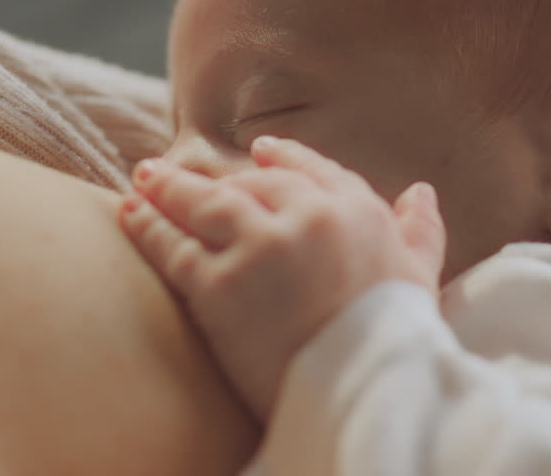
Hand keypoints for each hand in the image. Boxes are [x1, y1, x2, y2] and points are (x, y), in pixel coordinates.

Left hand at [117, 136, 445, 419]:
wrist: (366, 397)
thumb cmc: (397, 343)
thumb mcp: (420, 280)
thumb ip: (420, 232)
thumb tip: (421, 193)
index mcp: (356, 213)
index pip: (311, 170)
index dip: (281, 159)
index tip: (258, 152)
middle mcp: (307, 217)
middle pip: (251, 184)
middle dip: (216, 178)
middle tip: (182, 173)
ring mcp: (261, 248)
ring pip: (205, 203)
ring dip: (169, 189)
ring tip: (142, 180)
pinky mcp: (221, 287)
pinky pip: (174, 247)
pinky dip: (148, 227)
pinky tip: (129, 215)